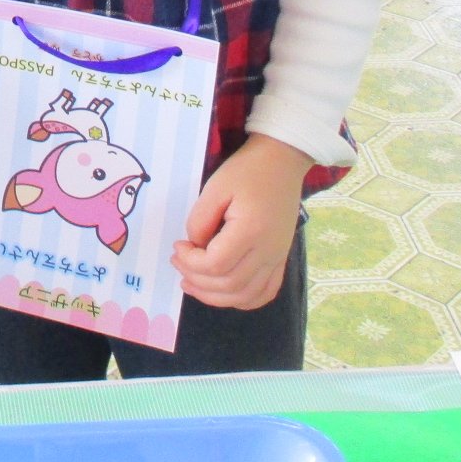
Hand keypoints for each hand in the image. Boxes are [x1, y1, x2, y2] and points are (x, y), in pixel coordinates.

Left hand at [171, 133, 308, 309]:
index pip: (216, 265)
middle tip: (178, 261)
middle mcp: (268, 251)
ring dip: (215, 296)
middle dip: (197, 280)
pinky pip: (265, 293)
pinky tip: (223, 291)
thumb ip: (199, 220)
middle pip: (229, 285)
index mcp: (251, 231)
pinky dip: (242, 299)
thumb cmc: (247, 170)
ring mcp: (278, 258)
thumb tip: (194, 247)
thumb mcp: (214, 187)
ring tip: (191, 282)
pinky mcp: (281, 259)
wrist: (282, 162)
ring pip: (246, 296)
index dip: (190, 262)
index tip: (178, 246)